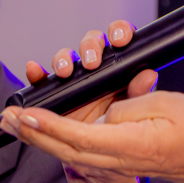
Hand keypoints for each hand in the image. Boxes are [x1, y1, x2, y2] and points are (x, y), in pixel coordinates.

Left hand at [0, 88, 183, 182]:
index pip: (81, 137)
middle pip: (65, 149)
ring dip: (40, 136)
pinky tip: (42, 127)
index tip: (28, 114)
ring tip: (16, 121)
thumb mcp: (167, 107)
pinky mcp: (118, 155)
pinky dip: (57, 137)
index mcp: (131, 145)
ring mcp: (117, 159)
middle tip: (7, 118)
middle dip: (32, 133)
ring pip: (69, 150)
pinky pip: (81, 147)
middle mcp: (119, 157)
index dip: (51, 126)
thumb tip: (107, 110)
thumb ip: (131, 105)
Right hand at [22, 20, 157, 122]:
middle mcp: (95, 67)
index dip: (119, 32)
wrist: (100, 151)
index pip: (119, 37)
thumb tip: (149, 75)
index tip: (120, 39)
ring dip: (64, 59)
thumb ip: (139, 91)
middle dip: (90, 47)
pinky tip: (34, 70)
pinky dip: (36, 73)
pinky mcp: (55, 92)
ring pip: (66, 57)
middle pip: (90, 43)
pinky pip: (42, 79)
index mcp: (118, 65)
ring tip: (66, 71)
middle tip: (92, 62)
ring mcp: (73, 79)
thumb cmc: (120, 123)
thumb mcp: (133, 107)